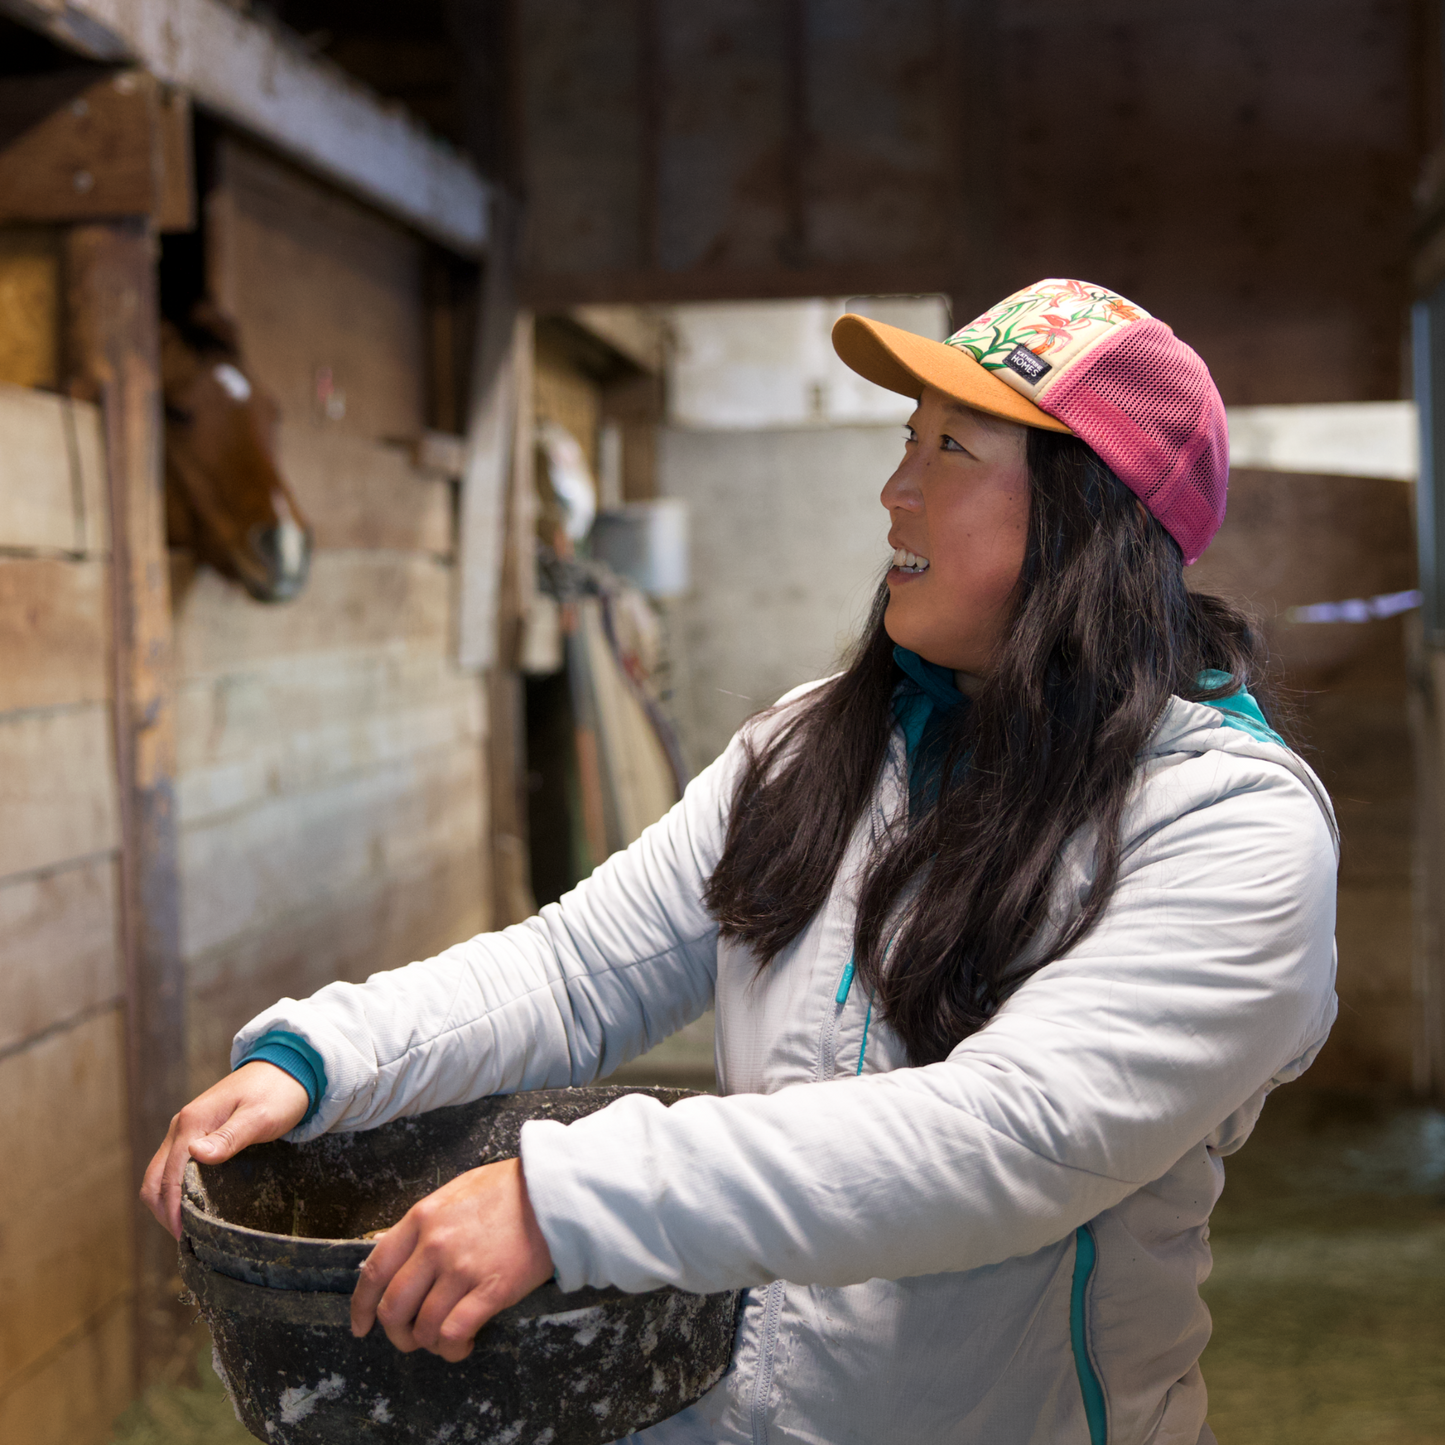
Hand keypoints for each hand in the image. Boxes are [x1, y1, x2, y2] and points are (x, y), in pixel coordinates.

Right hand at [141, 1061, 310, 1238]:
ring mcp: (186, 1130)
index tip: (184, 1236)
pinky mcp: (196, 1134)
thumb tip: (194, 1155)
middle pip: (155, 1178)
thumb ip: (230, 1137)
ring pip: (159, 1174)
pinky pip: (174, 1167)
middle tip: (185, 1240)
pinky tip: (192, 1205)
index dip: (172, 1210)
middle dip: (164, 1212)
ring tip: (187, 1229)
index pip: (169, 1175)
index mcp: (192, 1122)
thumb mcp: (260, 1116)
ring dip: (165, 1202)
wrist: (288, 1067)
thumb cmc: (279, 1092)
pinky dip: (173, 1190)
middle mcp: (181, 1126)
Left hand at [350, 1157, 553, 1361]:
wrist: (553, 1192)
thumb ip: (425, 1224)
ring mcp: (462, 1269)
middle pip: (393, 1308)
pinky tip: (464, 1343)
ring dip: (428, 1344)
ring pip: (423, 1328)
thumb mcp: (455, 1194)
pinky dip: (453, 1348)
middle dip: (397, 1333)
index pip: (375, 1271)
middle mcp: (435, 1245)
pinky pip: (454, 1333)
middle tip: (410, 1338)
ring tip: (444, 1340)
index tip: (362, 1325)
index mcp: (422, 1218)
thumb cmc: (508, 1190)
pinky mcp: (491, 1289)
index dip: (362, 1306)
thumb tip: (400, 1255)